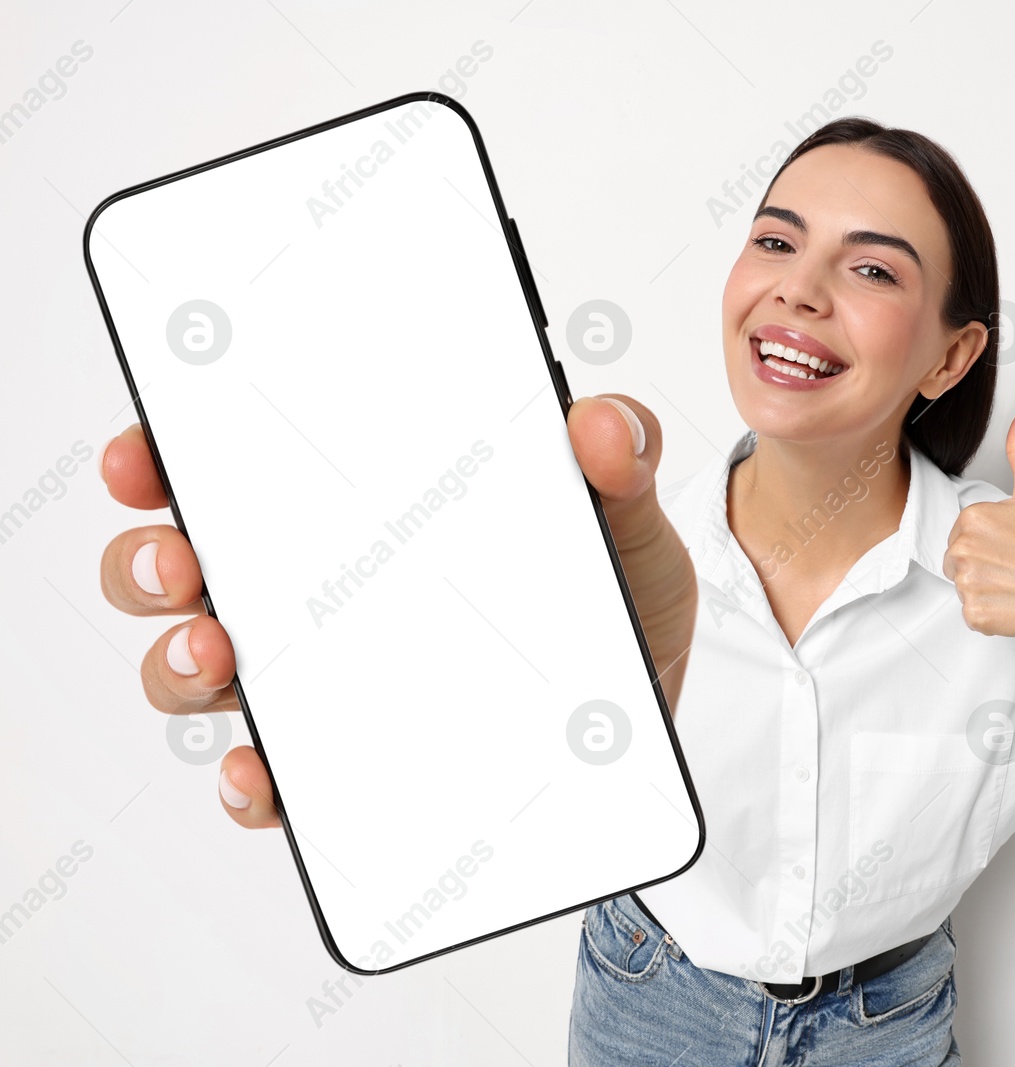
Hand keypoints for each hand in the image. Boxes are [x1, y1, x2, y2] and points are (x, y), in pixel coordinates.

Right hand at [98, 394, 696, 830]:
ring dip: (178, 665)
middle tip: (176, 563)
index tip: (143, 456)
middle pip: (187, 569)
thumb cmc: (613, 604)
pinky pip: (271, 780)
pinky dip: (253, 781)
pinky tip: (266, 774)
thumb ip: (621, 461)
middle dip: (148, 561)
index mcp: (364, 508)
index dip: (167, 457)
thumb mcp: (624, 523)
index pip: (239, 467)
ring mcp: (323, 682)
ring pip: (202, 670)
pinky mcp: (347, 767)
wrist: (640, 726)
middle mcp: (321, 590)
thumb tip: (599, 425)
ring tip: (216, 658)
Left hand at [942, 406, 1014, 636]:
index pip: (965, 530)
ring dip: (986, 585)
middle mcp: (964, 551)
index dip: (992, 537)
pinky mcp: (975, 616)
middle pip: (959, 556)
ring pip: (964, 583)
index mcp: (974, 519)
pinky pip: (971, 611)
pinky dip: (990, 610)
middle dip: (985, 560)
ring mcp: (968, 586)